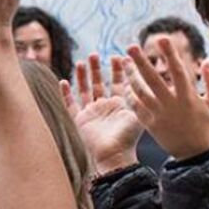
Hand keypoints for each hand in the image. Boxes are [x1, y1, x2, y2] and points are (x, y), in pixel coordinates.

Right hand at [63, 53, 143, 173]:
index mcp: (120, 104)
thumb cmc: (129, 136)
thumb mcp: (139, 112)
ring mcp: (91, 113)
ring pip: (85, 90)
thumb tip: (145, 77)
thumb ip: (140, 95)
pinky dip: (66, 94)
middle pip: (99, 83)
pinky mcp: (80, 120)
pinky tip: (63, 81)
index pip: (118, 82)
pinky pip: (70, 104)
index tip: (117, 56)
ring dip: (82, 76)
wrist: (115, 154)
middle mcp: (105, 106)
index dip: (118, 69)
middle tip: (95, 54)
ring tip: (82, 62)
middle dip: (97, 68)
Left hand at [126, 40, 208, 160]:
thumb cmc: (208, 127)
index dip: (170, 54)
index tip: (162, 39)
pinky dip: (128, 95)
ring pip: (140, 92)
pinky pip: (135, 107)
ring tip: (123, 62)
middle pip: (152, 79)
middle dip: (141, 62)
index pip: (177, 71)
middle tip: (130, 46)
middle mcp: (170, 104)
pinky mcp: (148, 124)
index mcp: (188, 97)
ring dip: (130, 76)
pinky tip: (124, 84)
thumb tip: (206, 61)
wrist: (195, 154)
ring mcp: (158, 114)